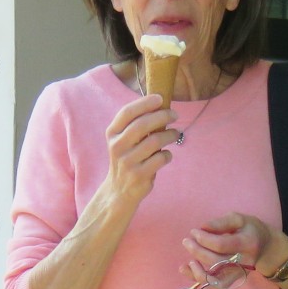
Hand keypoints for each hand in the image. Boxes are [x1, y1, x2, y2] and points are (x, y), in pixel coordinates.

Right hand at [101, 94, 177, 208]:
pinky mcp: (139, 175)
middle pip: (142, 125)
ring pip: (155, 141)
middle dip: (162, 116)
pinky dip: (167, 155)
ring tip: (175, 134)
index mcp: (112, 133)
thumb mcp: (123, 141)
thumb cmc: (127, 159)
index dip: (145, 103)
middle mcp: (117, 146)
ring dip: (170, 135)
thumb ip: (135, 125)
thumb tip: (160, 105)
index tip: (160, 98)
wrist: (118, 190)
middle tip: (175, 114)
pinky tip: (167, 155)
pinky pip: (160, 158)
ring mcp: (127, 162)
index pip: (127, 112)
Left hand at [184, 212, 278, 288]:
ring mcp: (238, 274)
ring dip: (197, 272)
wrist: (266, 248)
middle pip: (215, 261)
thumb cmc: (250, 230)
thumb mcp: (239, 219)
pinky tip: (186, 269)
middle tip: (187, 240)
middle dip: (197, 251)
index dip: (204, 239)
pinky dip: (198, 280)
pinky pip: (214, 287)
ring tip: (188, 261)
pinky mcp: (233, 281)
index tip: (194, 231)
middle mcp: (244, 262)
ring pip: (215, 281)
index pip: (221, 245)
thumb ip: (220, 222)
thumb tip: (202, 228)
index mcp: (247, 244)